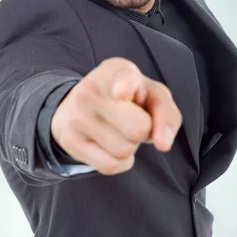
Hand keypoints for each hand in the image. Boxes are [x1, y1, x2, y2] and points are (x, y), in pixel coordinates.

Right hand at [50, 57, 182, 174]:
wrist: (83, 105)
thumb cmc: (130, 99)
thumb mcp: (153, 96)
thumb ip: (166, 115)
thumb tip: (163, 144)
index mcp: (115, 71)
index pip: (123, 80)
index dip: (125, 87)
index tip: (123, 92)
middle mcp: (90, 90)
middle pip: (138, 129)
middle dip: (143, 131)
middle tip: (132, 118)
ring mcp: (76, 116)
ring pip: (124, 151)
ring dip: (130, 147)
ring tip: (119, 129)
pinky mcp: (69, 140)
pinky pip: (110, 165)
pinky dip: (120, 161)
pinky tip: (111, 145)